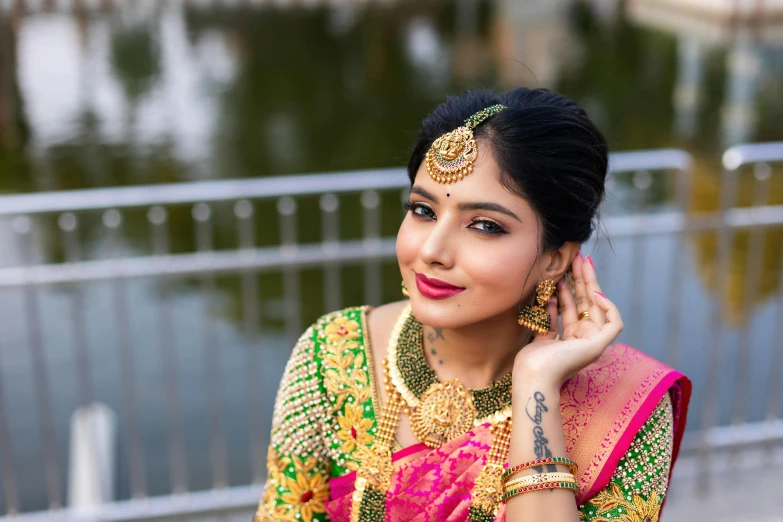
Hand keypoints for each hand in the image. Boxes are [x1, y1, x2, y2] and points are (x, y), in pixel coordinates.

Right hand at [513, 253, 623, 387]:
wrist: (535, 378)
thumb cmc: (565, 363)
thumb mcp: (597, 346)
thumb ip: (610, 323)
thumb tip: (600, 296)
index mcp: (594, 335)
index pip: (596, 302)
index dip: (593, 282)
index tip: (586, 265)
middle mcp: (581, 334)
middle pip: (582, 300)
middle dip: (580, 278)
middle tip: (576, 256)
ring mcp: (562, 335)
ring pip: (566, 305)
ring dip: (565, 286)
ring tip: (562, 268)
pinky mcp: (545, 337)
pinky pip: (550, 315)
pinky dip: (550, 302)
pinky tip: (549, 290)